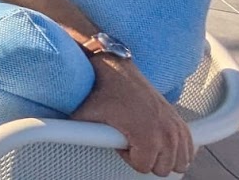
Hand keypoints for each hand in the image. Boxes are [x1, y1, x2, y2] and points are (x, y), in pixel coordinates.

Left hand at [71, 57, 194, 175]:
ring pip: (179, 162)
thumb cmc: (103, 91)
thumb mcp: (85, 113)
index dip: (129, 157)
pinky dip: (177, 150)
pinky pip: (190, 150)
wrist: (117, 69)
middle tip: (131, 139)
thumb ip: (71, 131)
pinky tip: (159, 140)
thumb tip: (48, 136)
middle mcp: (166, 132)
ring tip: (143, 138)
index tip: (120, 140)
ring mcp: (176, 127)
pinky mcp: (181, 121)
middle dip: (146, 158)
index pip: (144, 167)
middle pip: (163, 168)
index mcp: (147, 135)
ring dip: (162, 156)